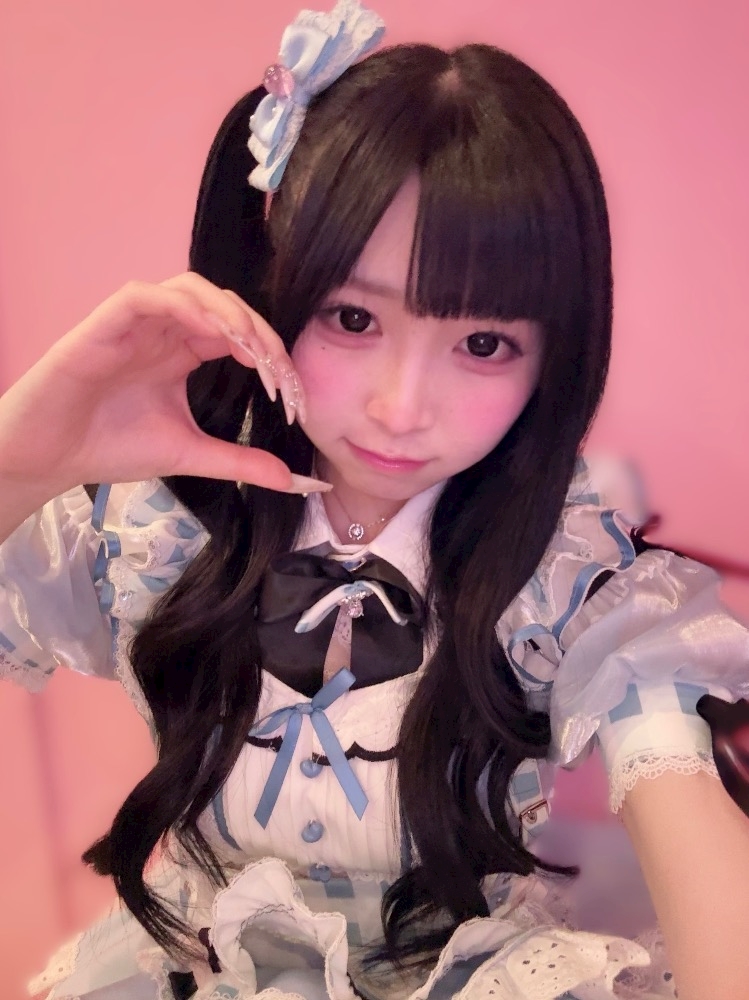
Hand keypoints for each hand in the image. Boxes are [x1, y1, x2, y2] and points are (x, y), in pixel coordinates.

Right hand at [0, 272, 326, 506]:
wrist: (50, 458)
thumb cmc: (111, 447)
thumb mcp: (189, 453)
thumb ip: (239, 461)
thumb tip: (291, 479)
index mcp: (185, 352)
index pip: (239, 335)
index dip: (272, 357)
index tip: (293, 398)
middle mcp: (165, 330)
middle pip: (226, 306)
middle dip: (261, 334)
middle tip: (281, 375)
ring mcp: (136, 323)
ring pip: (191, 289)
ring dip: (228, 313)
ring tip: (253, 349)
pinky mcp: (105, 323)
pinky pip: (146, 296)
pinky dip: (182, 306)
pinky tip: (210, 332)